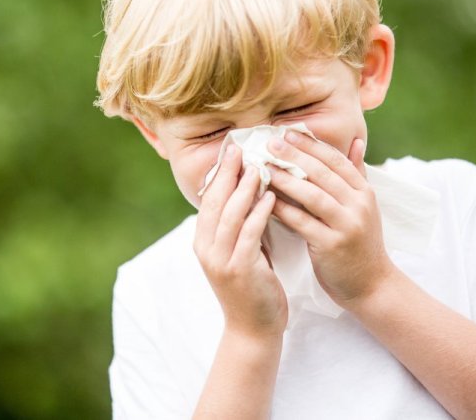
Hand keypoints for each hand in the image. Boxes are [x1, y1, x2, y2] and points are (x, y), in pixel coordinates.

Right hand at [195, 145, 286, 337]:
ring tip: (259, 166)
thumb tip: (251, 192)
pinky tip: (271, 196)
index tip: (232, 149)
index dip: (220, 172)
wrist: (253, 329)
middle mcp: (206, 248)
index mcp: (203, 241)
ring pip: (229, 214)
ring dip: (244, 188)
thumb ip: (241, 225)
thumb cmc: (252, 287)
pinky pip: (248, 234)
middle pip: (214, 201)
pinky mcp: (239, 270)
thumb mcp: (241, 252)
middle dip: (228, 172)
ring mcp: (220, 260)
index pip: (208, 198)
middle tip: (241, 147)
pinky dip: (259, 212)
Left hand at [267, 133, 394, 306]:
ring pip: (312, 195)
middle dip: (295, 155)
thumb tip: (355, 141)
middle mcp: (359, 205)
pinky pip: (303, 222)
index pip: (336, 160)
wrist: (371, 284)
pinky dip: (283, 210)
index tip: (287, 131)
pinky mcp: (332, 246)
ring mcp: (347, 225)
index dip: (311, 144)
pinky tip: (265, 200)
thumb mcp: (364, 206)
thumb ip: (356, 173)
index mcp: (364, 191)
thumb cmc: (360, 243)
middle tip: (270, 143)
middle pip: (323, 173)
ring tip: (263, 168)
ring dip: (286, 179)